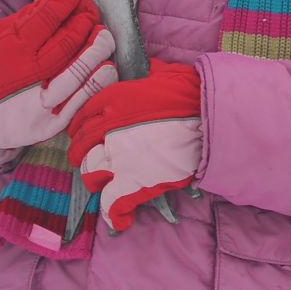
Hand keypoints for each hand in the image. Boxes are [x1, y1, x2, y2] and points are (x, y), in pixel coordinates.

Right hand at [0, 0, 117, 167]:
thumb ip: (17, 24)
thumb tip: (50, 2)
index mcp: (8, 54)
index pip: (45, 20)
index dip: (62, 3)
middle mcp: (27, 79)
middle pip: (68, 43)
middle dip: (84, 22)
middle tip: (90, 10)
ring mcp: (41, 105)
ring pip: (82, 72)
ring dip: (98, 49)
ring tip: (103, 35)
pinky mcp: (51, 126)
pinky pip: (83, 101)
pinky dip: (99, 81)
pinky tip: (107, 66)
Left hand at [66, 59, 203, 232]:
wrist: (210, 115)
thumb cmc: (191, 91)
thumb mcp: (164, 72)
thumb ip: (146, 73)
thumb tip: (145, 69)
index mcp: (112, 101)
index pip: (82, 117)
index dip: (82, 127)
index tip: (86, 133)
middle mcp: (107, 130)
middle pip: (80, 146)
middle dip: (83, 153)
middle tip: (92, 158)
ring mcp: (118, 158)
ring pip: (90, 173)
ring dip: (95, 178)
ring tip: (106, 182)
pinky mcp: (134, 182)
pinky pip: (112, 203)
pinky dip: (115, 214)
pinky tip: (120, 220)